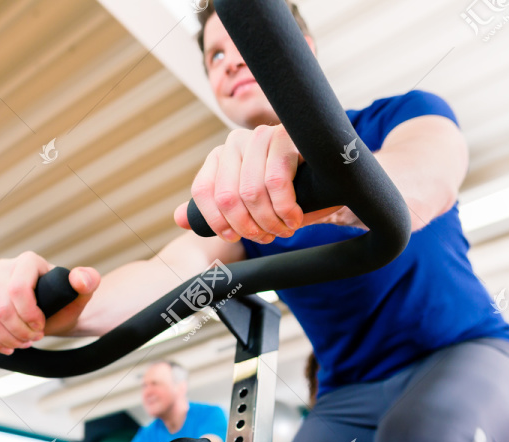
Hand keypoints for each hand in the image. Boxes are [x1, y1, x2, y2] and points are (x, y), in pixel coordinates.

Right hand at [0, 251, 99, 353]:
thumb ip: (88, 281)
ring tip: (25, 342)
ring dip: (8, 339)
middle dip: (19, 331)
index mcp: (27, 261)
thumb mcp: (82, 293)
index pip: (17, 289)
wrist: (53, 311)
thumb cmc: (66, 301)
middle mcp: (2, 267)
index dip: (28, 315)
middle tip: (35, 338)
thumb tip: (80, 279)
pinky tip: (9, 346)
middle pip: (1, 308)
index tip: (42, 327)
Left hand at [175, 125, 341, 242]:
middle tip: (266, 237)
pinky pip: (276, 182)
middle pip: (228, 197)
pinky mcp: (285, 137)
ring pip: (252, 193)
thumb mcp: (247, 203)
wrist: (329, 176)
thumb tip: (179, 218)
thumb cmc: (287, 191)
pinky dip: (285, 209)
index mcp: (220, 157)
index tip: (235, 237)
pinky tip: (295, 218)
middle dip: (248, 227)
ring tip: (283, 230)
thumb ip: (214, 209)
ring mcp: (260, 136)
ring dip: (269, 222)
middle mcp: (235, 142)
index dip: (218, 222)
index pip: (203, 192)